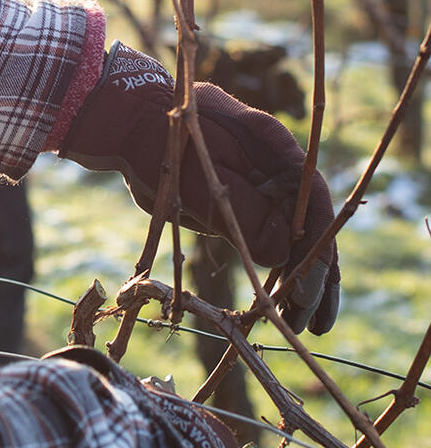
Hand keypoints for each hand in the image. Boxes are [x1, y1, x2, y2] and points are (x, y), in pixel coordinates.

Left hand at [61, 42, 339, 333]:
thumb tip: (283, 255)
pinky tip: (279, 299)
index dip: (317, 253)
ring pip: (295, 232)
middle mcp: (277, 164)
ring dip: (300, 276)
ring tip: (301, 323)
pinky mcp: (246, 195)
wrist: (129, 122)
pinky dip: (277, 263)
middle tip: (315, 325)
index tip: (309, 296)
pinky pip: (272, 231)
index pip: (314, 205)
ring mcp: (264, 179)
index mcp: (273, 148)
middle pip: (311, 223)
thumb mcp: (197, 187)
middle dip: (316, 276)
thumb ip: (241, 217)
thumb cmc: (160, 150)